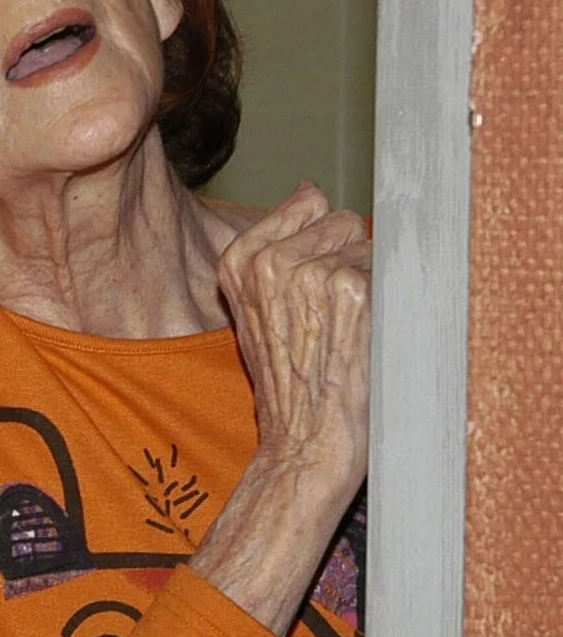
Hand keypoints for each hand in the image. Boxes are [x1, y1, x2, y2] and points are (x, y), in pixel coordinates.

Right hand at [190, 182, 369, 634]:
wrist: (304, 443)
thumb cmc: (288, 384)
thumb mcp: (256, 311)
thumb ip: (276, 248)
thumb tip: (311, 193)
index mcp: (240, 261)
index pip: (307, 203)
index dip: (322, 242)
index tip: (317, 281)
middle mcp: (272, 260)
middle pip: (344, 221)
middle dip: (349, 260)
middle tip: (334, 318)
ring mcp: (314, 274)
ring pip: (374, 247)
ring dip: (374, 284)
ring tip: (351, 331)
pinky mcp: (357, 292)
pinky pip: (395, 274)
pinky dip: (393, 304)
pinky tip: (370, 338)